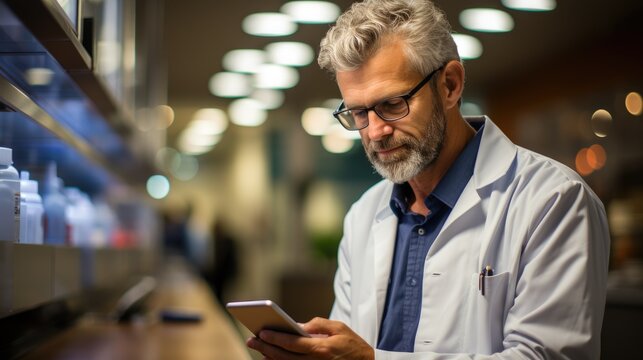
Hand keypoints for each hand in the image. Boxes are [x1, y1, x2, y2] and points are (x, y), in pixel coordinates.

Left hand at [247, 317, 373, 359]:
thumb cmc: (352, 344)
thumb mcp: (338, 328)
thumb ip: (317, 325)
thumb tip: (298, 325)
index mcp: (321, 349)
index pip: (292, 344)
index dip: (275, 338)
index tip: (262, 333)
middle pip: (284, 357)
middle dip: (266, 348)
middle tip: (252, 340)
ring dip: (270, 358)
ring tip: (258, 348)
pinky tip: (271, 358)